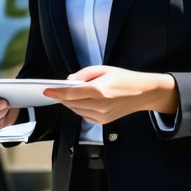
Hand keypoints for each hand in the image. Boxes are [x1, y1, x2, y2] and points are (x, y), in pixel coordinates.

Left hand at [44, 65, 177, 124]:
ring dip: (69, 102)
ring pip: (76, 110)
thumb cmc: (125, 79)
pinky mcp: (103, 121)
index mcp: (99, 90)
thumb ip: (84, 74)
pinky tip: (81, 101)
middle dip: (61, 97)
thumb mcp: (103, 69)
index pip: (71, 93)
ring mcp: (102, 115)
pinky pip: (84, 115)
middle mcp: (100, 104)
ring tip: (67, 94)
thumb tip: (69, 81)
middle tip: (54, 91)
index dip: (56, 92)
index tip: (46, 90)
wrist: (143, 93)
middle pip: (71, 103)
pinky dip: (78, 108)